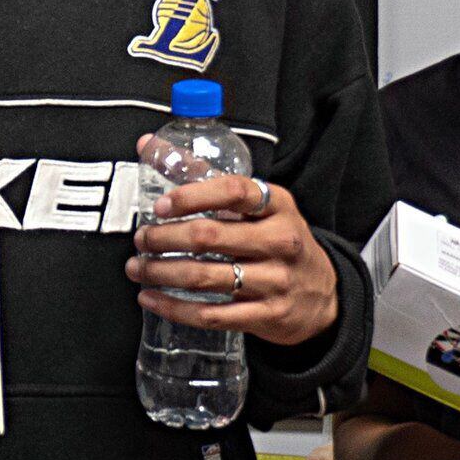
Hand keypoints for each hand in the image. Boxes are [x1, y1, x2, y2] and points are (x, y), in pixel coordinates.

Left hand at [125, 148, 338, 347]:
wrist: (322, 295)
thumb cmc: (277, 240)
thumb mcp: (260, 205)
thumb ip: (207, 176)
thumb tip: (149, 145)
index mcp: (278, 206)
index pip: (232, 191)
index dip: (191, 196)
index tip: (160, 205)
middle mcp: (281, 241)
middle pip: (209, 237)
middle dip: (163, 239)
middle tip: (141, 239)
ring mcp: (276, 280)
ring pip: (203, 277)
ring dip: (160, 273)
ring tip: (137, 268)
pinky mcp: (267, 315)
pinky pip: (210, 315)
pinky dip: (173, 308)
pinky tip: (150, 298)